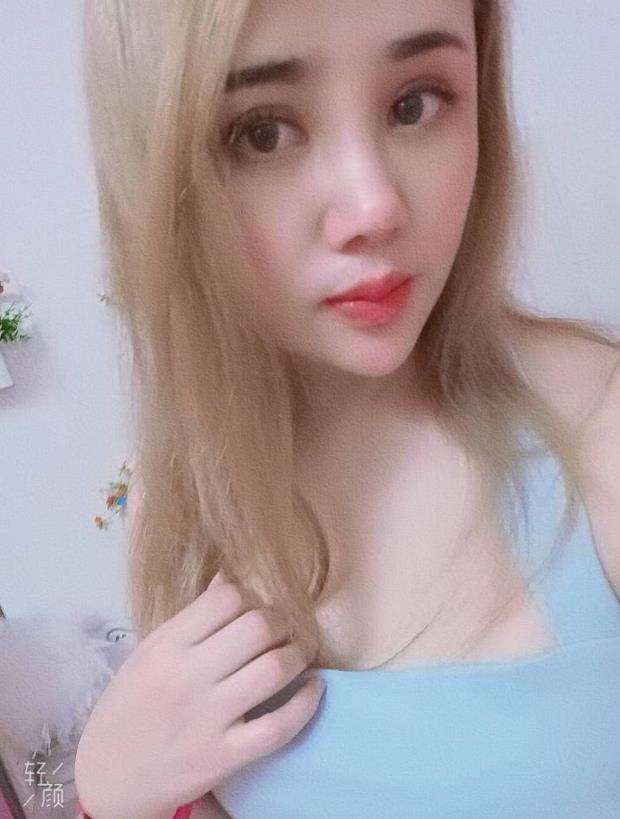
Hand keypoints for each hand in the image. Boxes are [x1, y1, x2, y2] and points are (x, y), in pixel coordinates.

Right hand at [74, 569, 325, 818]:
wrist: (110, 776)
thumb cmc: (131, 705)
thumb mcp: (150, 652)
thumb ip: (192, 617)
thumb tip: (230, 577)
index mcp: (166, 646)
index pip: (226, 599)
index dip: (251, 596)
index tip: (256, 608)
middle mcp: (187, 677)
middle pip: (257, 628)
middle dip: (281, 621)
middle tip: (283, 629)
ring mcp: (208, 719)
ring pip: (273, 670)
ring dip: (298, 654)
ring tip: (300, 652)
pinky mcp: (224, 757)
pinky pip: (278, 727)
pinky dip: (305, 704)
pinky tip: (313, 689)